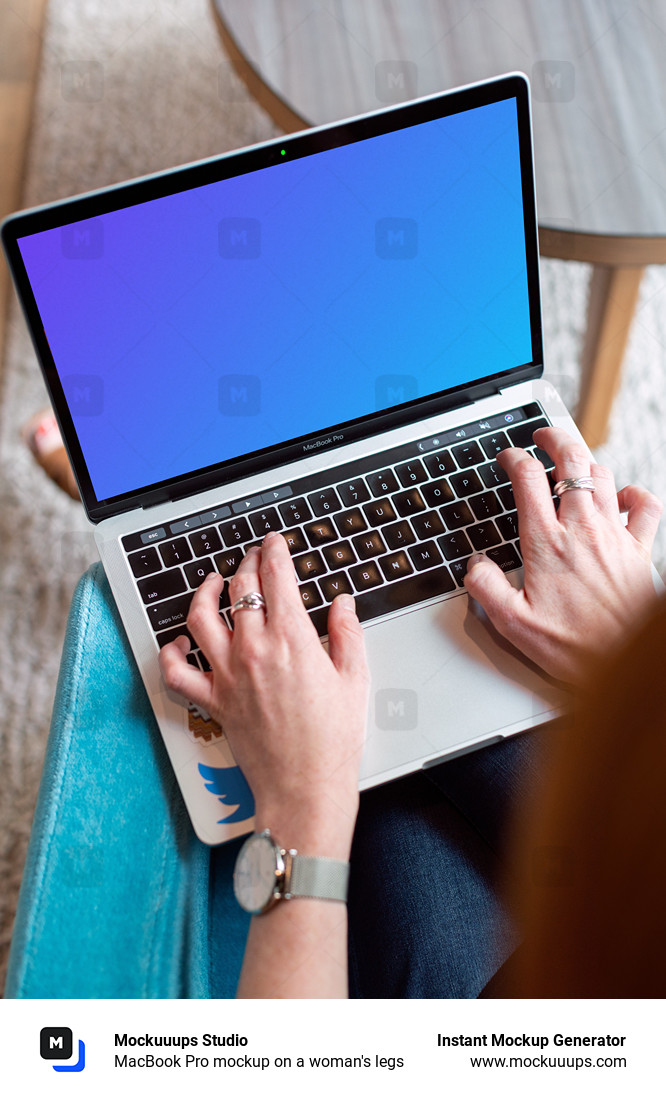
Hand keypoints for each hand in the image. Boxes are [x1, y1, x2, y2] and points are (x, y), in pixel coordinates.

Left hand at [159, 531, 368, 856]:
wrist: (306, 787)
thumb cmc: (334, 740)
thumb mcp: (355, 679)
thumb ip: (347, 634)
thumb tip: (342, 604)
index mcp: (293, 640)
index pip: (276, 578)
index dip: (274, 552)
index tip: (274, 542)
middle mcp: (254, 651)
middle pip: (240, 589)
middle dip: (247, 563)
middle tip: (254, 556)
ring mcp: (229, 675)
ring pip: (201, 618)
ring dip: (205, 592)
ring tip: (214, 582)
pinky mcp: (214, 701)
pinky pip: (178, 672)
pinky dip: (172, 653)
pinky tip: (181, 641)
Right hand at [464, 426, 661, 681]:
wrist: (625, 663)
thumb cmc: (573, 648)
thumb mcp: (513, 624)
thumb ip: (485, 589)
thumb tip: (474, 565)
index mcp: (546, 543)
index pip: (527, 479)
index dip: (513, 458)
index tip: (507, 458)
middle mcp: (582, 530)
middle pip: (572, 460)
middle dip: (554, 439)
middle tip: (543, 437)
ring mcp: (615, 536)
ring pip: (603, 476)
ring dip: (587, 464)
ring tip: (573, 466)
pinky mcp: (640, 549)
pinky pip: (645, 505)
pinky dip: (634, 494)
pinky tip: (622, 498)